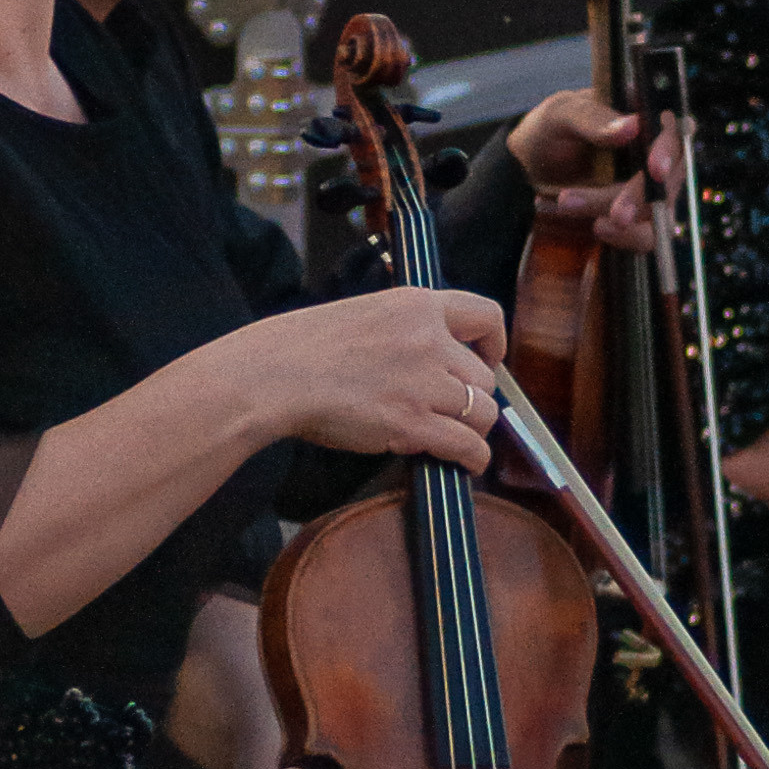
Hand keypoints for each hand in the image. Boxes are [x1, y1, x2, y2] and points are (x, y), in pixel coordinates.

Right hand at [242, 288, 506, 470]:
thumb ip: (405, 330)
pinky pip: (467, 445)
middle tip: (453, 410)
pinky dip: (473, 458)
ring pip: (482, 413)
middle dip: (474, 397)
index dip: (494, 343)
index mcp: (416, 305)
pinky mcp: (413, 422)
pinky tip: (466, 464)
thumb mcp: (364, 315)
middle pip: (485, 377)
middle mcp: (429, 339)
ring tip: (456, 438)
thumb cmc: (303, 348)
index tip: (487, 360)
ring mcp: (424, 382)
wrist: (275, 375)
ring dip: (472, 429)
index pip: (486, 315)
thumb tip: (434, 359)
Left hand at [508, 94, 681, 255]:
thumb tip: (632, 126)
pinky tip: (598, 228)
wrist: (528, 170)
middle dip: (642, 196)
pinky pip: (646, 233)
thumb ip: (592, 118)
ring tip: (577, 209)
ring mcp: (648, 186)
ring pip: (658, 209)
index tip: (656, 170)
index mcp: (643, 116)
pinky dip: (626, 237)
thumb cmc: (549, 130)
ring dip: (628, 221)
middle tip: (619, 214)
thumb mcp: (560, 115)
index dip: (671, 149)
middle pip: (670, 176)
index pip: (675, 129)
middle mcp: (654, 151)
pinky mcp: (638, 216)